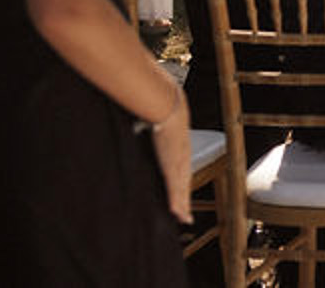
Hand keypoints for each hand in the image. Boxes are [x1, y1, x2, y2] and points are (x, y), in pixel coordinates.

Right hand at [147, 85, 192, 223]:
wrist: (168, 106)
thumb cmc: (160, 111)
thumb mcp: (156, 122)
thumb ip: (148, 128)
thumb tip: (139, 126)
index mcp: (178, 149)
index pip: (180, 171)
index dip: (181, 185)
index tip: (181, 196)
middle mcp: (182, 158)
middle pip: (183, 184)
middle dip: (184, 200)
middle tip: (185, 216)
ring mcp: (179, 164)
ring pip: (181, 190)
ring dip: (182, 206)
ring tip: (184, 219)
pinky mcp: (172, 167)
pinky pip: (175, 190)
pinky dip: (177, 203)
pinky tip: (179, 214)